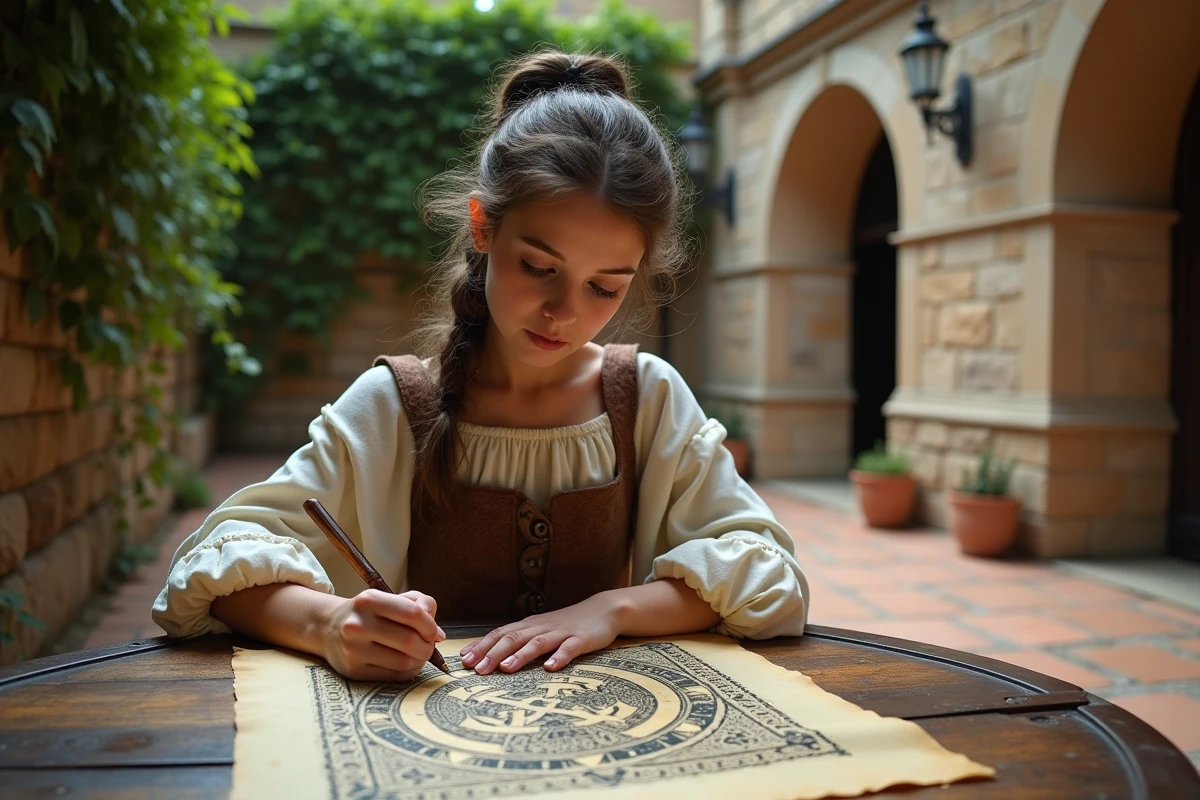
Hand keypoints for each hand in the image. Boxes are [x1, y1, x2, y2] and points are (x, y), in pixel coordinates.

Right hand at [321, 589, 445, 681]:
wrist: (329, 628)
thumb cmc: (369, 613)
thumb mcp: (390, 598)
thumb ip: (419, 604)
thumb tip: (437, 632)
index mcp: (369, 600)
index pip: (412, 613)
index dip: (431, 626)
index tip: (436, 634)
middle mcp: (357, 624)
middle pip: (410, 641)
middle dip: (428, 646)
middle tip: (429, 646)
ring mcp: (353, 649)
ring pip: (404, 662)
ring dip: (420, 661)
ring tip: (418, 655)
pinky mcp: (353, 671)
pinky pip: (394, 676)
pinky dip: (408, 671)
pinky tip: (407, 664)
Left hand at [460, 591, 623, 674]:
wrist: (603, 610)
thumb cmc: (567, 624)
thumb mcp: (541, 630)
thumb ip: (520, 642)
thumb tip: (491, 657)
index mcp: (529, 626)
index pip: (500, 633)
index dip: (481, 646)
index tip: (463, 659)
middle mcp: (541, 627)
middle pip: (513, 638)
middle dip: (493, 653)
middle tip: (476, 669)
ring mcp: (561, 633)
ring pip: (537, 642)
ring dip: (520, 655)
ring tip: (505, 668)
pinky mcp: (581, 640)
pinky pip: (569, 648)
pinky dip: (559, 657)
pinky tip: (551, 668)